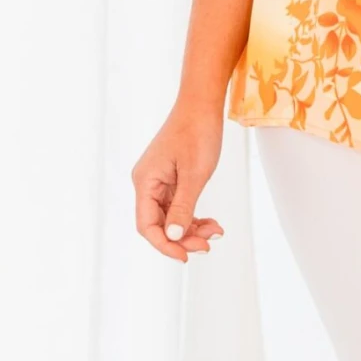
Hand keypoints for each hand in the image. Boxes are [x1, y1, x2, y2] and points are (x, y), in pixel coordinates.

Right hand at [131, 102, 225, 261]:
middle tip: (208, 244)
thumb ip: (183, 207)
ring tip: (215, 232)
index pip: (146, 225)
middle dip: (182, 238)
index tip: (186, 256)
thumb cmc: (197, 133)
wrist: (202, 104)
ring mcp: (158, 181)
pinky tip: (211, 223)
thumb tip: (172, 237)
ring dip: (191, 229)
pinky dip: (194, 216)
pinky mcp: (171, 179)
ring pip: (171, 217)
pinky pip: (178, 206)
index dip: (164, 244)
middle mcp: (147, 183)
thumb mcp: (194, 174)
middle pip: (158, 224)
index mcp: (145, 181)